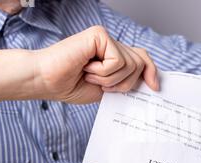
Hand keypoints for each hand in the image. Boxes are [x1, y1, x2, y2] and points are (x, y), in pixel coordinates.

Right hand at [0, 26, 157, 105]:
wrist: (46, 81)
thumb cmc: (70, 85)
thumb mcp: (106, 89)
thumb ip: (125, 82)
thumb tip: (150, 83)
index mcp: (112, 56)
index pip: (142, 58)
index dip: (152, 71)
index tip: (155, 88)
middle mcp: (111, 44)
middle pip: (141, 63)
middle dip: (126, 83)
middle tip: (103, 86)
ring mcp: (106, 38)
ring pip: (131, 64)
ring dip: (110, 79)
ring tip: (90, 75)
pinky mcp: (99, 35)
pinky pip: (118, 61)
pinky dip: (103, 72)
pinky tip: (87, 67)